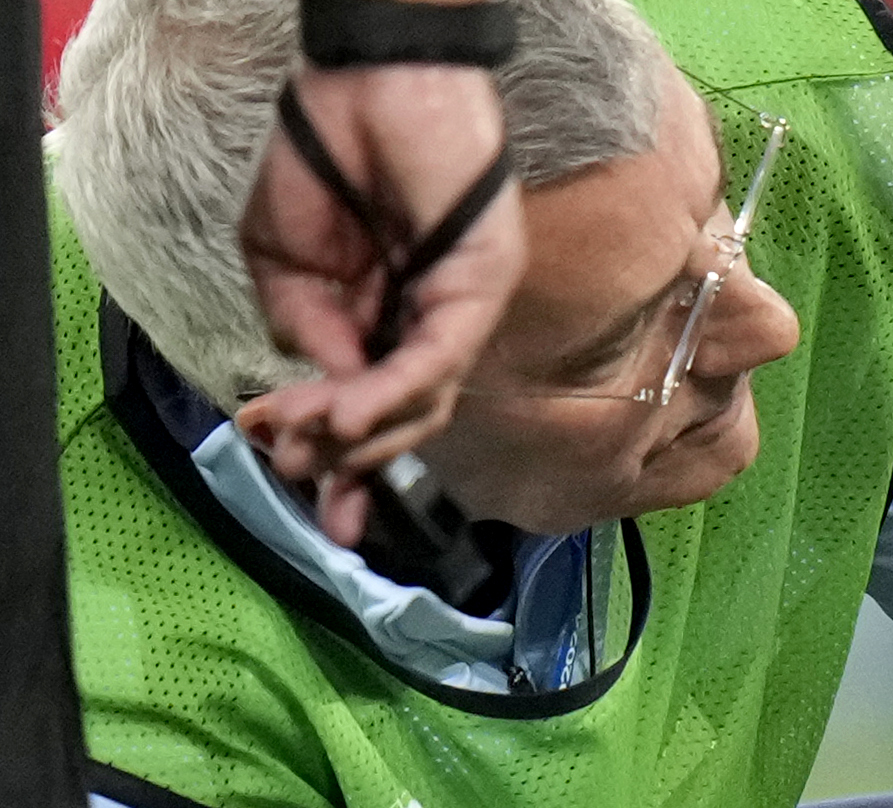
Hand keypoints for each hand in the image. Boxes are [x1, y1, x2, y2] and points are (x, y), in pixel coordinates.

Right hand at [236, 61, 523, 540]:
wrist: (360, 80)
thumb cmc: (324, 158)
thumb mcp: (284, 262)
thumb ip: (303, 328)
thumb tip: (322, 387)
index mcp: (389, 322)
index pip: (381, 410)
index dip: (352, 467)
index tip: (325, 513)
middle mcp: (434, 323)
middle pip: (411, 420)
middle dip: (353, 459)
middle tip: (302, 474)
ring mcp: (463, 307)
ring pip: (426, 399)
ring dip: (363, 430)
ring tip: (310, 440)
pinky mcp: (480, 283)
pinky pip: (437, 356)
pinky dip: (389, 390)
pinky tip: (347, 410)